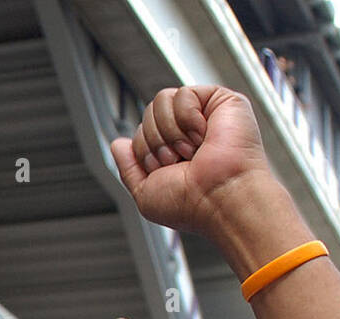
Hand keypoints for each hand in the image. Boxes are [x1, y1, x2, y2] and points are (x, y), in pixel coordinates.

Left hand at [109, 86, 270, 241]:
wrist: (219, 199)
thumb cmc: (190, 204)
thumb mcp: (145, 194)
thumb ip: (128, 169)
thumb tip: (118, 145)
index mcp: (173, 154)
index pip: (140, 134)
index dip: (143, 151)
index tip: (164, 170)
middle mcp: (187, 134)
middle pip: (148, 114)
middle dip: (155, 142)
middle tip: (178, 161)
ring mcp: (204, 116)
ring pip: (161, 101)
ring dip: (170, 132)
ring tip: (191, 150)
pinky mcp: (221, 102)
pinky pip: (182, 94)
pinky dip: (188, 118)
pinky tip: (203, 135)